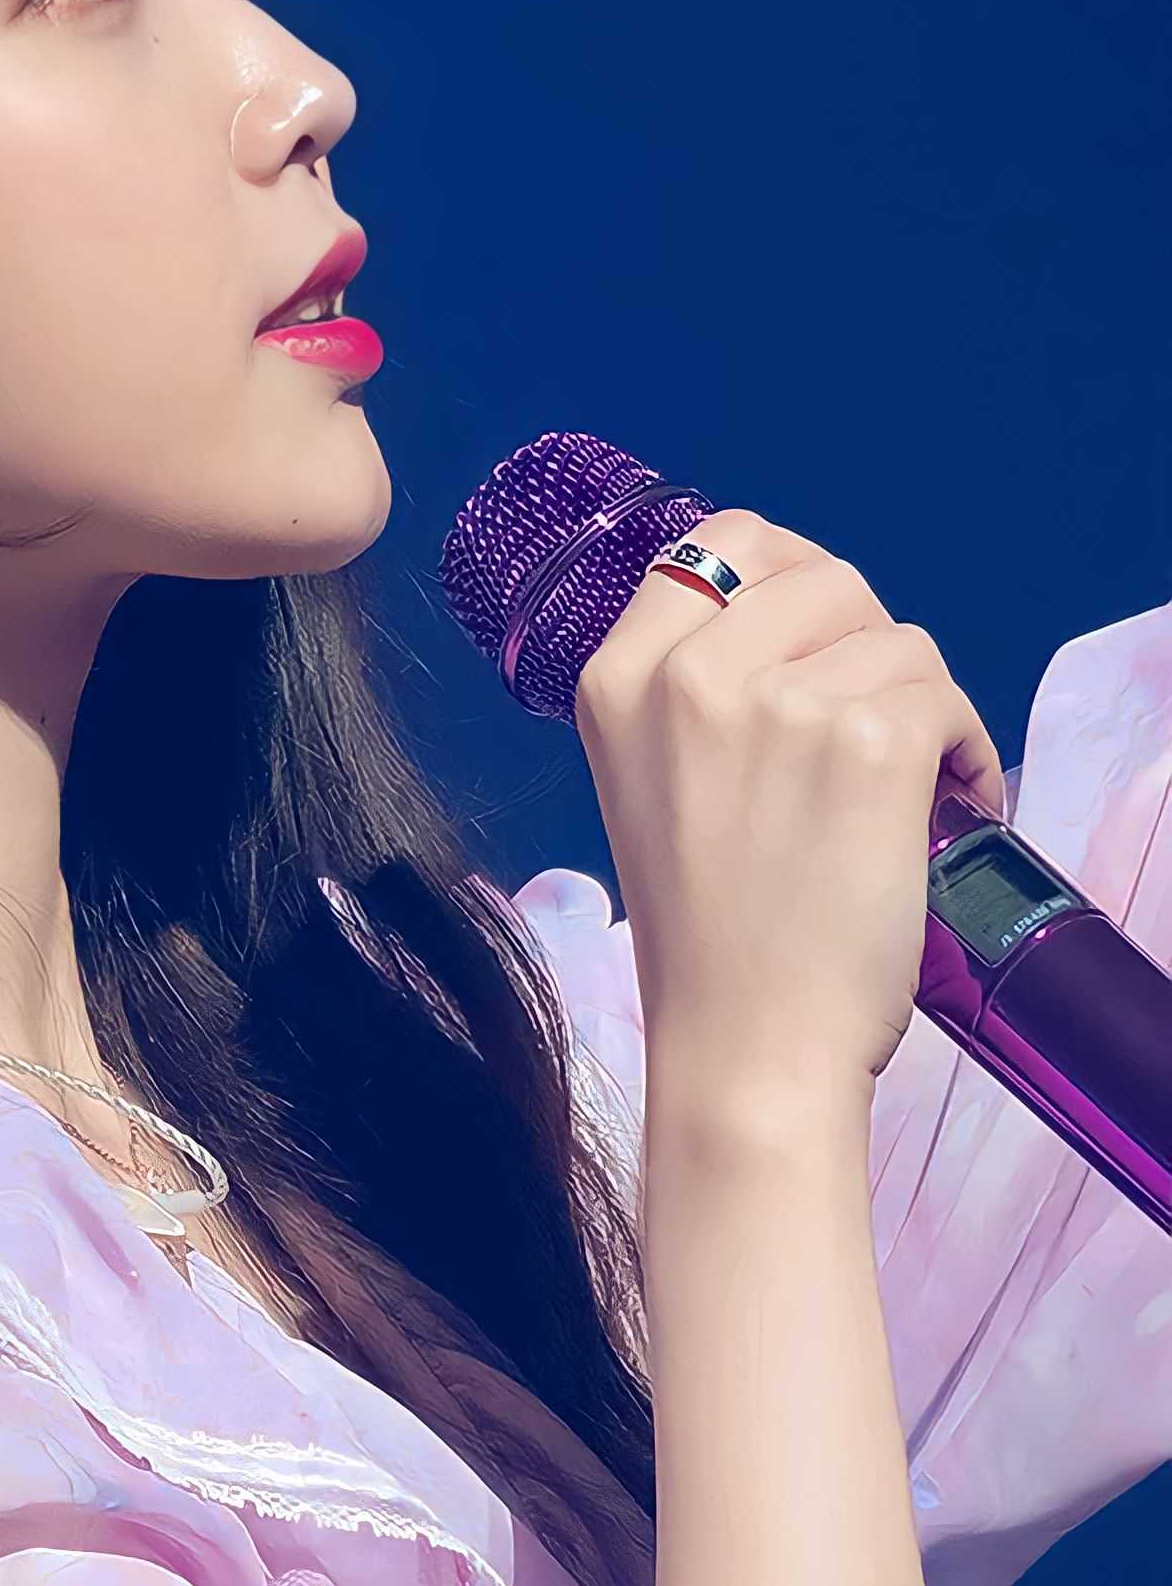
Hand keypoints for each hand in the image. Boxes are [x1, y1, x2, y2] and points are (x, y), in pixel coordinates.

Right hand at [572, 510, 1009, 1095]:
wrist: (745, 1044)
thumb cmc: (706, 935)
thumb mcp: (648, 783)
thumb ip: (693, 692)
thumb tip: (798, 623)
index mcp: (618, 679)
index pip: (719, 541)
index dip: (790, 576)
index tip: (822, 634)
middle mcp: (689, 676)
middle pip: (825, 579)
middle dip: (867, 644)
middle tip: (870, 725)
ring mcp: (779, 703)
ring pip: (898, 641)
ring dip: (922, 707)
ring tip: (907, 788)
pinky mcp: (869, 742)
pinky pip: (948, 698)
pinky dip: (968, 750)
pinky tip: (947, 806)